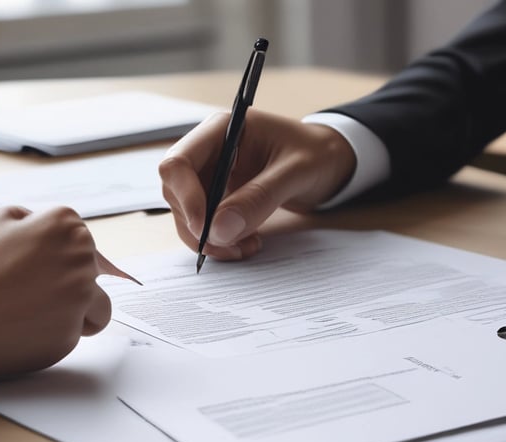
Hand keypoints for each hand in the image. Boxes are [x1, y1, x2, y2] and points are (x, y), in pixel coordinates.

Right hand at [0, 205, 111, 380]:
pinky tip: (24, 330)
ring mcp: (80, 301)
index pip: (80, 240)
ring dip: (79, 311)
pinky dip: (53, 335)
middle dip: (70, 281)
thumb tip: (48, 229)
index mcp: (67, 228)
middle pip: (91, 274)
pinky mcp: (69, 336)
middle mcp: (82, 262)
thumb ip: (33, 221)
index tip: (40, 263)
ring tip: (40, 314)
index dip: (59, 253)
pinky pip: (73, 335)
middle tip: (33, 290)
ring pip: (98, 309)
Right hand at [159, 108, 355, 260]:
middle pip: (176, 193)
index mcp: (221, 131)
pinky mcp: (219, 198)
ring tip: (246, 247)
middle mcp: (209, 152)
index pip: (178, 163)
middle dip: (198, 226)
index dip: (186, 199)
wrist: (329, 163)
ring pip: (187, 215)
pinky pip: (206, 225)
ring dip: (210, 239)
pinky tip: (247, 243)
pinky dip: (220, 241)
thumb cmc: (316, 154)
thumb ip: (259, 198)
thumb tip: (220, 230)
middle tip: (229, 246)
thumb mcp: (296, 173)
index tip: (207, 230)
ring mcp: (211, 176)